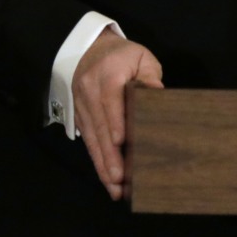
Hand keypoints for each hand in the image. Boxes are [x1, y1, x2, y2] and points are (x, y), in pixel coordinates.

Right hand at [72, 29, 163, 199]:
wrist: (90, 49)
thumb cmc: (122, 56)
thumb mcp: (140, 57)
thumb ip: (149, 74)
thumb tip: (158, 93)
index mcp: (108, 75)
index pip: (110, 100)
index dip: (114, 121)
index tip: (120, 142)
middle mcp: (90, 92)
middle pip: (100, 126)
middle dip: (108, 155)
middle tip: (118, 179)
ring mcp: (82, 106)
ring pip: (92, 139)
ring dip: (102, 164)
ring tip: (113, 187)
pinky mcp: (79, 117)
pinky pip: (88, 141)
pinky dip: (97, 160)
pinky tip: (106, 178)